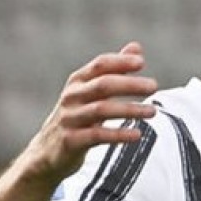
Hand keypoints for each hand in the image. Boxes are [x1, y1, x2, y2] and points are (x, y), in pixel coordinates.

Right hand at [21, 41, 158, 183]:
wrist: (47, 152)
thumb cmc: (77, 117)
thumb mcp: (92, 92)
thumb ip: (114, 70)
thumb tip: (136, 47)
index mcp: (78, 82)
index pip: (99, 65)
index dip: (120, 62)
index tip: (141, 62)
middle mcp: (72, 97)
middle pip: (103, 85)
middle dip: (129, 84)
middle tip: (154, 86)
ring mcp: (69, 119)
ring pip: (101, 109)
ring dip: (130, 109)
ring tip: (153, 112)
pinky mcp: (71, 141)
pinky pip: (97, 135)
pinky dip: (118, 134)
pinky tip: (137, 134)